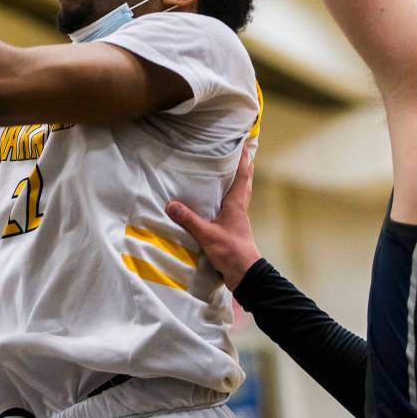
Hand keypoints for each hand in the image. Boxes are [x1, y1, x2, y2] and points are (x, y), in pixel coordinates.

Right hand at [166, 142, 261, 290]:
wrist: (245, 274)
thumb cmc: (231, 251)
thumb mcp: (207, 235)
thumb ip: (189, 220)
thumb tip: (170, 204)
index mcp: (236, 204)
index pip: (242, 176)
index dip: (243, 159)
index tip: (244, 142)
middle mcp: (239, 208)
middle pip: (244, 182)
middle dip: (243, 167)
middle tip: (239, 152)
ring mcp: (237, 220)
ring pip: (239, 194)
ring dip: (237, 181)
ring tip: (228, 171)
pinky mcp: (233, 230)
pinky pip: (231, 208)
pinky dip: (227, 199)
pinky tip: (217, 201)